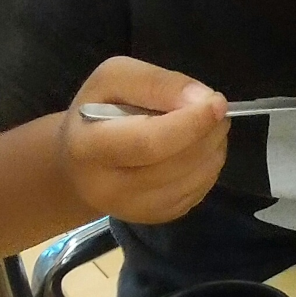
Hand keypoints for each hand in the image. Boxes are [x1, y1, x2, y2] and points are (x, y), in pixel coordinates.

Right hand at [56, 57, 228, 224]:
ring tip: (206, 126)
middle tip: (217, 109)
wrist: (78, 163)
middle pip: (177, 164)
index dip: (191, 123)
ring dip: (214, 148)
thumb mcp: (114, 78)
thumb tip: (202, 99)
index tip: (217, 102)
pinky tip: (196, 149)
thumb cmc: (95, 113)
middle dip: (208, 132)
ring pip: (194, 180)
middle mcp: (107, 188)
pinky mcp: (154, 218)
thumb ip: (156, 82)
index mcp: (89, 148)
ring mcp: (132, 209)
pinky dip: (208, 166)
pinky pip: (198, 192)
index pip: (150, 142)